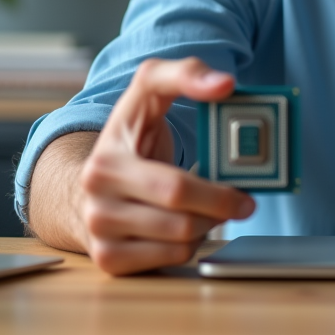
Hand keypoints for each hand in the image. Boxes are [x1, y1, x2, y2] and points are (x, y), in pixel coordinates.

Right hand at [79, 58, 255, 274]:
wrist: (86, 182)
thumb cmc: (129, 136)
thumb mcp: (148, 92)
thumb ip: (185, 74)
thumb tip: (225, 84)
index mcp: (106, 162)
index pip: (174, 187)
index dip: (217, 191)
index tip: (248, 190)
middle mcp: (96, 201)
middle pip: (183, 219)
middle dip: (221, 210)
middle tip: (244, 201)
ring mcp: (100, 235)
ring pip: (180, 242)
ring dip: (207, 226)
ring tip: (210, 207)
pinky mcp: (109, 261)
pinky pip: (170, 259)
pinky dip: (188, 244)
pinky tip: (186, 225)